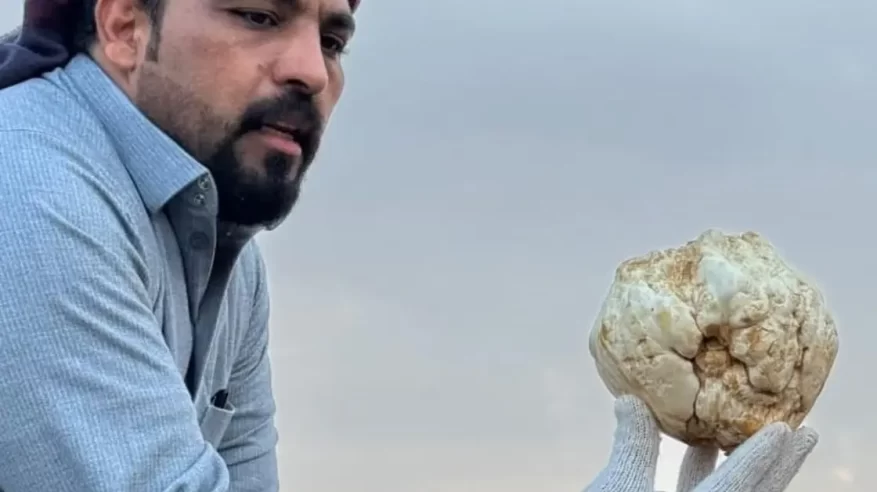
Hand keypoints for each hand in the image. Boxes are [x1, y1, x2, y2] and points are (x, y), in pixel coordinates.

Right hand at [584, 396, 818, 491]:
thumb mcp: (616, 489)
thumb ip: (633, 447)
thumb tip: (632, 400)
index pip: (738, 485)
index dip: (761, 454)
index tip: (787, 430)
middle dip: (780, 465)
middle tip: (807, 434)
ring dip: (747, 471)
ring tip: (758, 440)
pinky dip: (710, 481)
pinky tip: (700, 461)